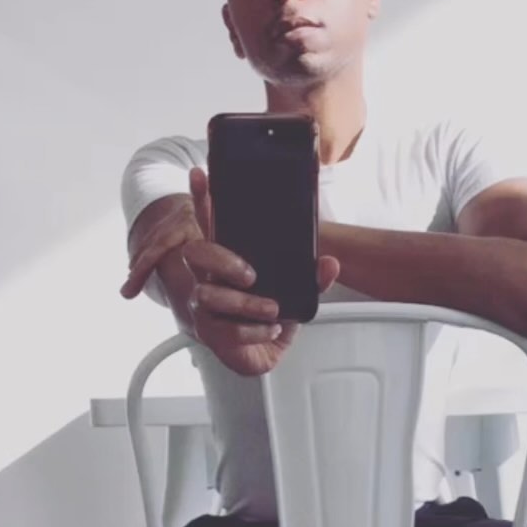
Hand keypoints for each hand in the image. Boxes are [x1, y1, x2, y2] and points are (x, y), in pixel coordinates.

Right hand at [123, 167, 338, 376]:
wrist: (265, 350)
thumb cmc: (272, 313)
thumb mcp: (295, 289)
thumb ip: (312, 275)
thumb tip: (330, 263)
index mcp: (227, 259)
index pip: (210, 223)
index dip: (202, 199)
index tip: (201, 175)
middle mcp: (210, 277)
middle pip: (197, 254)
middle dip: (223, 261)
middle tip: (251, 274)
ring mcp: (205, 304)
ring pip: (209, 294)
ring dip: (246, 303)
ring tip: (272, 308)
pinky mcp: (210, 331)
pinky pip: (226, 328)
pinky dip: (254, 330)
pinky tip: (271, 328)